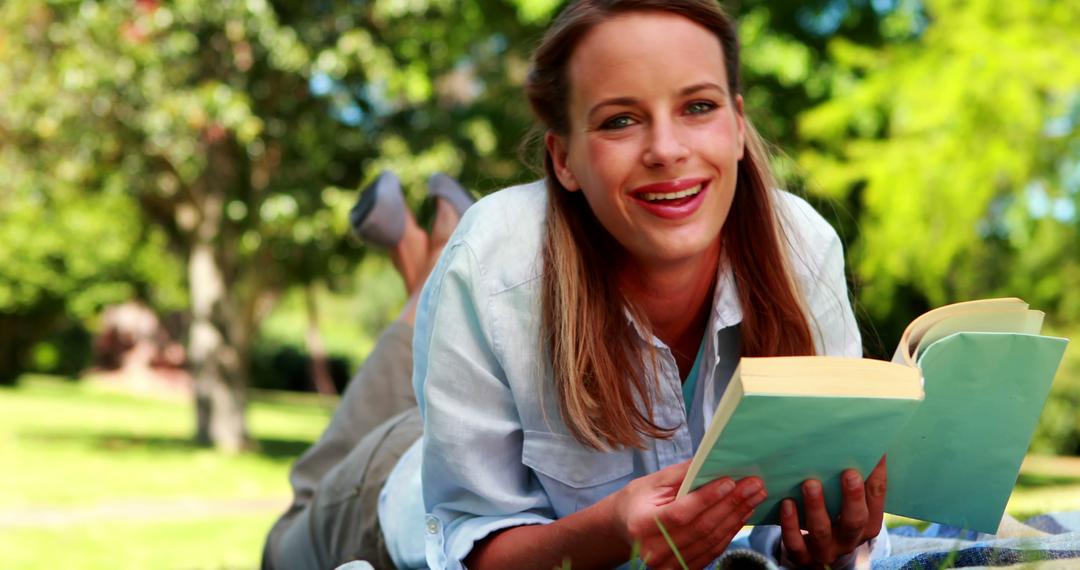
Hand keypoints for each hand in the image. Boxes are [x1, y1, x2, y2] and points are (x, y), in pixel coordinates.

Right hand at [610, 460, 767, 569]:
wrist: (624, 529)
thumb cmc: (638, 501)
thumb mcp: (653, 482)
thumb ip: (682, 474)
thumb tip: (712, 460)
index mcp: (642, 524)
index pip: (681, 513)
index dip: (707, 498)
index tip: (730, 481)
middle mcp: (653, 550)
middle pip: (701, 528)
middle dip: (731, 505)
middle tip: (754, 486)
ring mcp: (667, 565)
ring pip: (711, 541)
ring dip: (736, 518)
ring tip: (753, 497)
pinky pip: (712, 552)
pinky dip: (729, 532)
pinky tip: (741, 514)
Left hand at [778, 456, 886, 567]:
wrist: (815, 552)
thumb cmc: (833, 514)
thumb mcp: (847, 503)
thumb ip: (852, 478)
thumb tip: (854, 437)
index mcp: (868, 523)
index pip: (876, 499)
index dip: (877, 476)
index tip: (876, 454)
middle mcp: (849, 539)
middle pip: (855, 520)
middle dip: (853, 497)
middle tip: (849, 473)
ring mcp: (825, 549)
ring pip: (822, 531)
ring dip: (817, 507)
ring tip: (810, 484)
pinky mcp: (801, 556)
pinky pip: (796, 543)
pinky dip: (790, 524)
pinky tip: (786, 503)